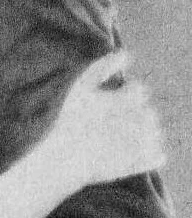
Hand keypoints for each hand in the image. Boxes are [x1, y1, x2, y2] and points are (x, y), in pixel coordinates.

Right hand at [50, 50, 166, 186]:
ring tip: (117, 140)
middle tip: (111, 125)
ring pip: (154, 134)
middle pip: (148, 113)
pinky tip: (130, 154)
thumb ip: (104, 67)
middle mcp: (140, 119)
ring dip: (141, 134)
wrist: (59, 159)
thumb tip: (126, 53)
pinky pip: (158, 157)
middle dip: (133, 117)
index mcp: (127, 99)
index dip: (124, 97)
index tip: (108, 105)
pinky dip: (150, 155)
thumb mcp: (80, 87)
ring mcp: (141, 143)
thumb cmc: (67, 120)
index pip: (139, 91)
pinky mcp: (140, 164)